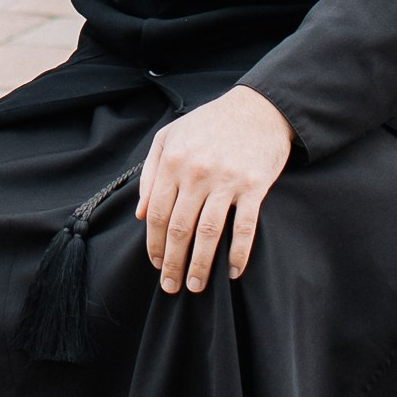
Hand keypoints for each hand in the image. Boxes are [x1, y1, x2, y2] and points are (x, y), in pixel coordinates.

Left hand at [136, 86, 293, 292]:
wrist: (256, 109)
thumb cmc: (208, 124)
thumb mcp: (169, 137)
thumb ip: (150, 173)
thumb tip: (140, 214)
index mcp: (172, 161)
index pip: (156, 213)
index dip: (153, 245)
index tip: (155, 264)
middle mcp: (196, 173)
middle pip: (179, 229)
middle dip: (172, 263)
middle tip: (171, 287)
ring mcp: (226, 180)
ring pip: (208, 233)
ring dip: (201, 265)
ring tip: (196, 285)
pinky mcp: (254, 186)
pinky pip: (244, 228)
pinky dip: (238, 253)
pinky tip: (233, 271)